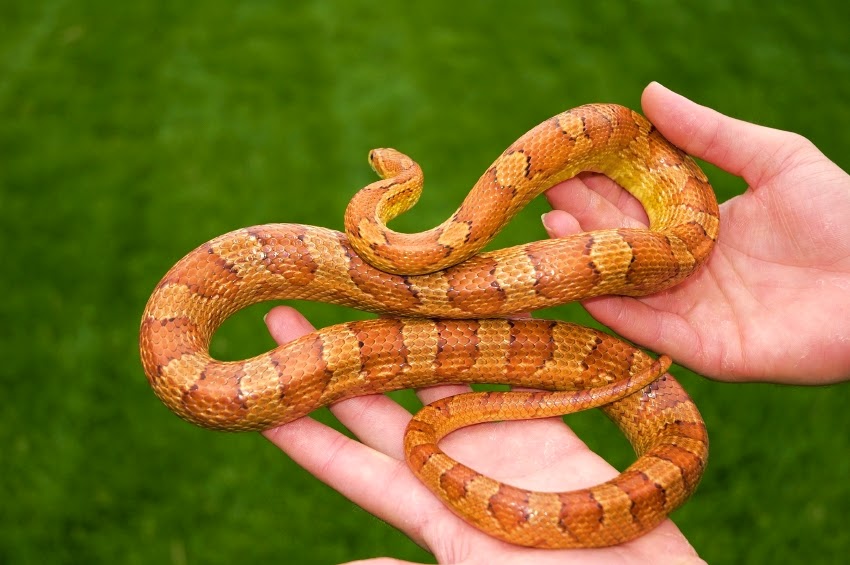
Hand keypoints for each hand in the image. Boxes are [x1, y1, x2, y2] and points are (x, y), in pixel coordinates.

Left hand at [262, 306, 704, 564]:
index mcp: (430, 510)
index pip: (350, 466)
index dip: (305, 435)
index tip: (262, 397)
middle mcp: (457, 466)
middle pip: (381, 405)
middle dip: (335, 363)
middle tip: (287, 318)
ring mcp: (502, 440)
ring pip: (438, 374)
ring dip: (401, 335)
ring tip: (359, 294)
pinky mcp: (551, 423)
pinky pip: (508, 369)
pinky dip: (480, 335)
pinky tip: (450, 302)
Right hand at [543, 82, 849, 384]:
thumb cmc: (846, 216)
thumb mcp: (775, 159)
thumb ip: (711, 133)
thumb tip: (649, 93)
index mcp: (704, 228)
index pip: (639, 206)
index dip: (602, 188)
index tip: (563, 166)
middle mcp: (693, 272)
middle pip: (626, 246)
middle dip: (585, 221)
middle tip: (543, 196)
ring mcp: (698, 312)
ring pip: (630, 289)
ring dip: (591, 264)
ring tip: (553, 232)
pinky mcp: (709, 350)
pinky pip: (654, 331)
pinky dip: (619, 313)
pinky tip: (586, 287)